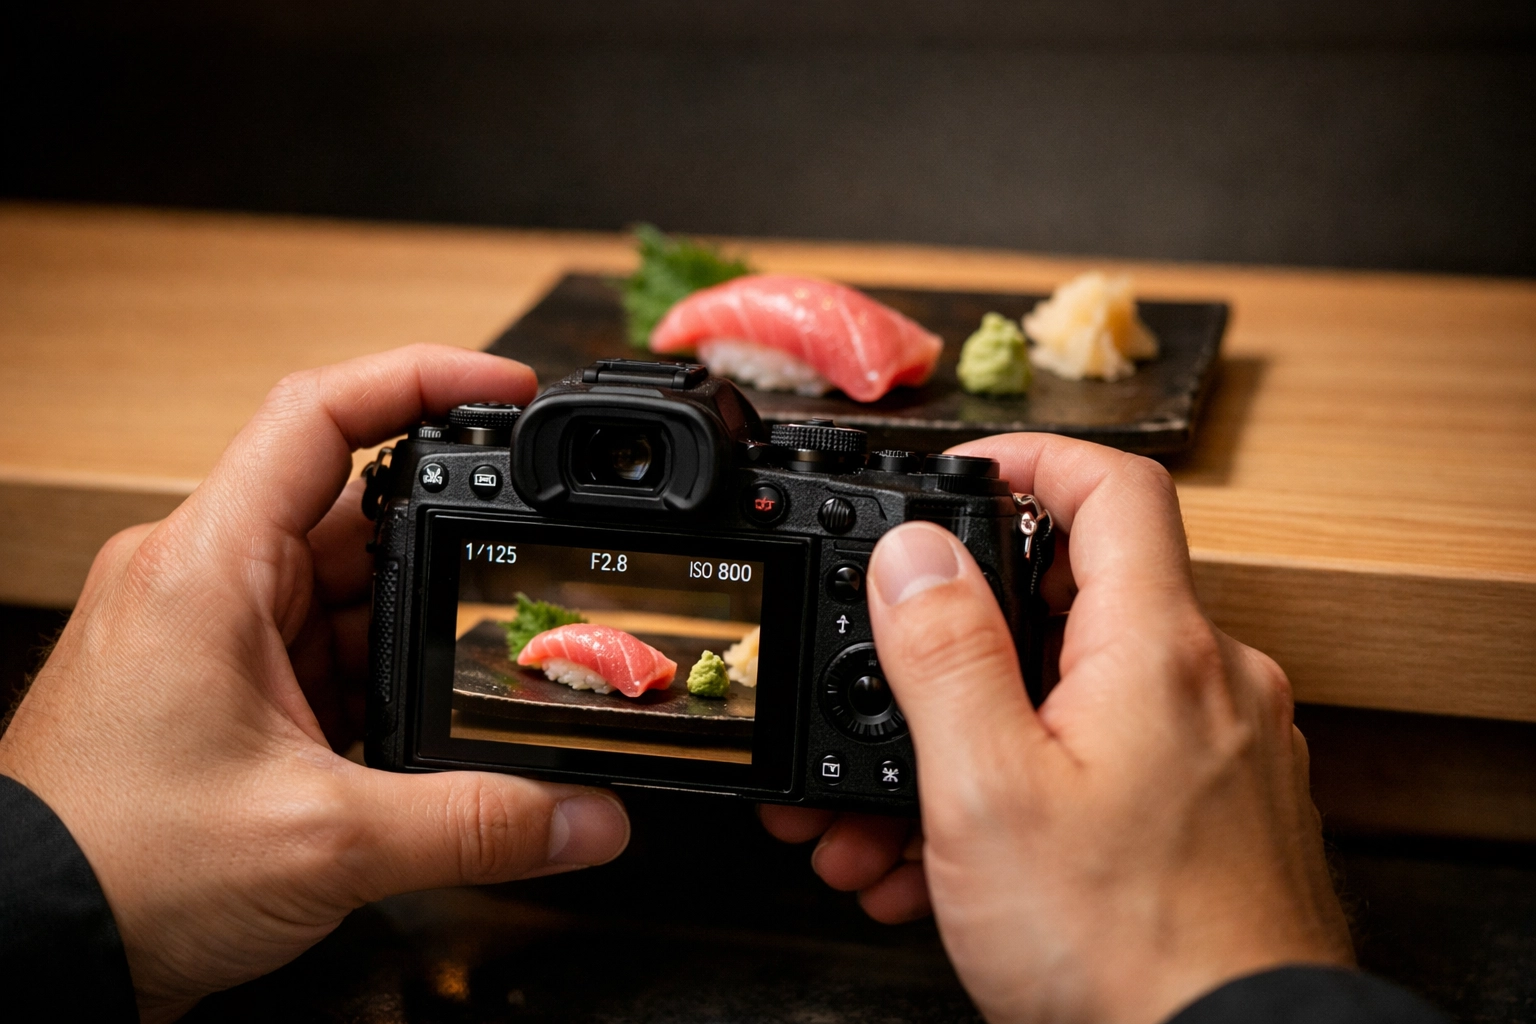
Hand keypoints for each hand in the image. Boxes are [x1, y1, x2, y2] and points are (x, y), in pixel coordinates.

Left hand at [0, 346, 630, 1021]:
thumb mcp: (325, 842)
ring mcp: (208, 628)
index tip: (509, 387)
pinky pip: (323, 644)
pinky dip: (378, 676)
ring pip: (344, 587)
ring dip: (410, 631)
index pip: (320, 413)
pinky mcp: (218, 678)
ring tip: (465, 680)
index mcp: (207, 568)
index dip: (424, 378)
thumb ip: (477, 823)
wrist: (29, 951)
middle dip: (447, 548)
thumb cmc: (111, 870)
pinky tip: (410, 725)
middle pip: (355, 510)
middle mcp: (203, 578)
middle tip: (523, 582)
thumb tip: (587, 815)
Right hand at [761, 434, 1351, 1023]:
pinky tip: (952, 860)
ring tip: (889, 821)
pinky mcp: (1217, 810)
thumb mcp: (988, 791)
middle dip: (958, 649)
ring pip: (1076, 700)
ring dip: (972, 742)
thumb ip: (946, 654)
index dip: (1031, 457)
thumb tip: (914, 552)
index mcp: (1158, 649)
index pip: (1113, 486)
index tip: (964, 475)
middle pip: (1074, 601)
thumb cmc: (1126, 946)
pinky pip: (1108, 764)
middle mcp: (1210, 684)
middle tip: (890, 688)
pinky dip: (1027, 789)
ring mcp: (1220, 750)